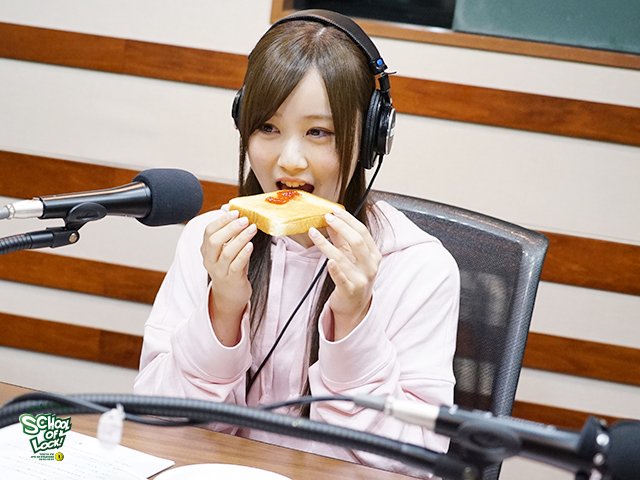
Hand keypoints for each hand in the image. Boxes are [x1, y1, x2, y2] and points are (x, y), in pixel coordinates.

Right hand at [201, 208, 256, 345]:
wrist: (230, 295)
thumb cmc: (231, 268)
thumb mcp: (228, 250)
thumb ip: (230, 234)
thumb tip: (236, 213)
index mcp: (207, 250)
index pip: (209, 231)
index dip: (221, 220)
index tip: (235, 212)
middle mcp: (210, 260)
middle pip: (214, 241)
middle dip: (230, 228)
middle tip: (245, 220)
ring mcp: (220, 271)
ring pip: (227, 252)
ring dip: (240, 238)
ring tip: (252, 229)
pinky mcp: (231, 279)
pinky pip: (236, 265)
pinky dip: (243, 254)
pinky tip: (251, 245)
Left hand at [308, 208, 380, 340]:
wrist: (354, 305)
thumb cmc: (353, 277)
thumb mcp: (350, 256)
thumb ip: (342, 239)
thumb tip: (331, 221)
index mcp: (374, 254)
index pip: (362, 232)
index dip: (348, 220)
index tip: (334, 211)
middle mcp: (370, 266)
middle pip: (356, 241)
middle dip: (340, 226)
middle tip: (326, 218)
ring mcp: (361, 279)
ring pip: (343, 257)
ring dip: (325, 243)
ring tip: (313, 232)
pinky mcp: (350, 290)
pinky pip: (341, 278)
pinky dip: (334, 269)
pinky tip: (328, 261)